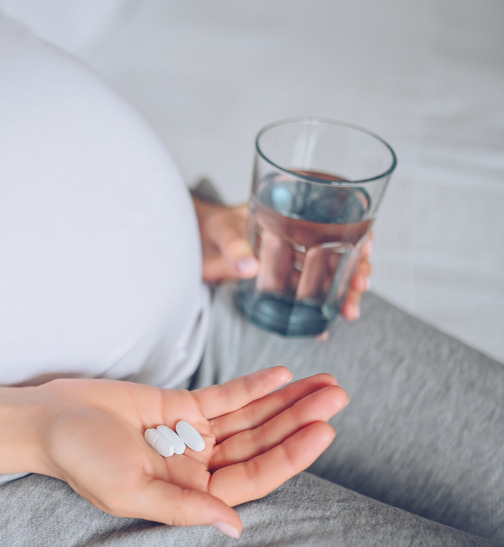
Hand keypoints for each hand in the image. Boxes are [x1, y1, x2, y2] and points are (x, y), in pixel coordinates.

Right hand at [37, 367, 347, 536]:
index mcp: (191, 495)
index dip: (291, 454)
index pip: (254, 476)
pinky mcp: (178, 407)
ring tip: (325, 384)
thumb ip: (181, 508)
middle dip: (300, 420)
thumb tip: (233, 524)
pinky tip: (282, 376)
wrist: (49, 421)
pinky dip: (253, 387)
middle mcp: (198, 467)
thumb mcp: (129, 491)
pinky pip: (224, 397)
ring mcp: (191, 435)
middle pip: (261, 443)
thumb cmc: (80, 461)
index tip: (323, 429)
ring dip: (285, 402)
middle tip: (338, 396)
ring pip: (250, 418)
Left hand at [191, 193, 371, 321]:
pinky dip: (314, 310)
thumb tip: (249, 266)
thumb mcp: (220, 230)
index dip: (358, 230)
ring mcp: (287, 260)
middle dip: (355, 268)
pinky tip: (323, 328)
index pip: (336, 216)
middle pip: (338, 250)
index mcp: (289, 212)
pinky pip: (301, 295)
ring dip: (341, 292)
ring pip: (325, 275)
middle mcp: (295, 236)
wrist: (185, 242)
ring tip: (349, 311)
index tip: (367, 248)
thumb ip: (233, 247)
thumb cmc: (206, 226)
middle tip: (360, 287)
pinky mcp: (276, 281)